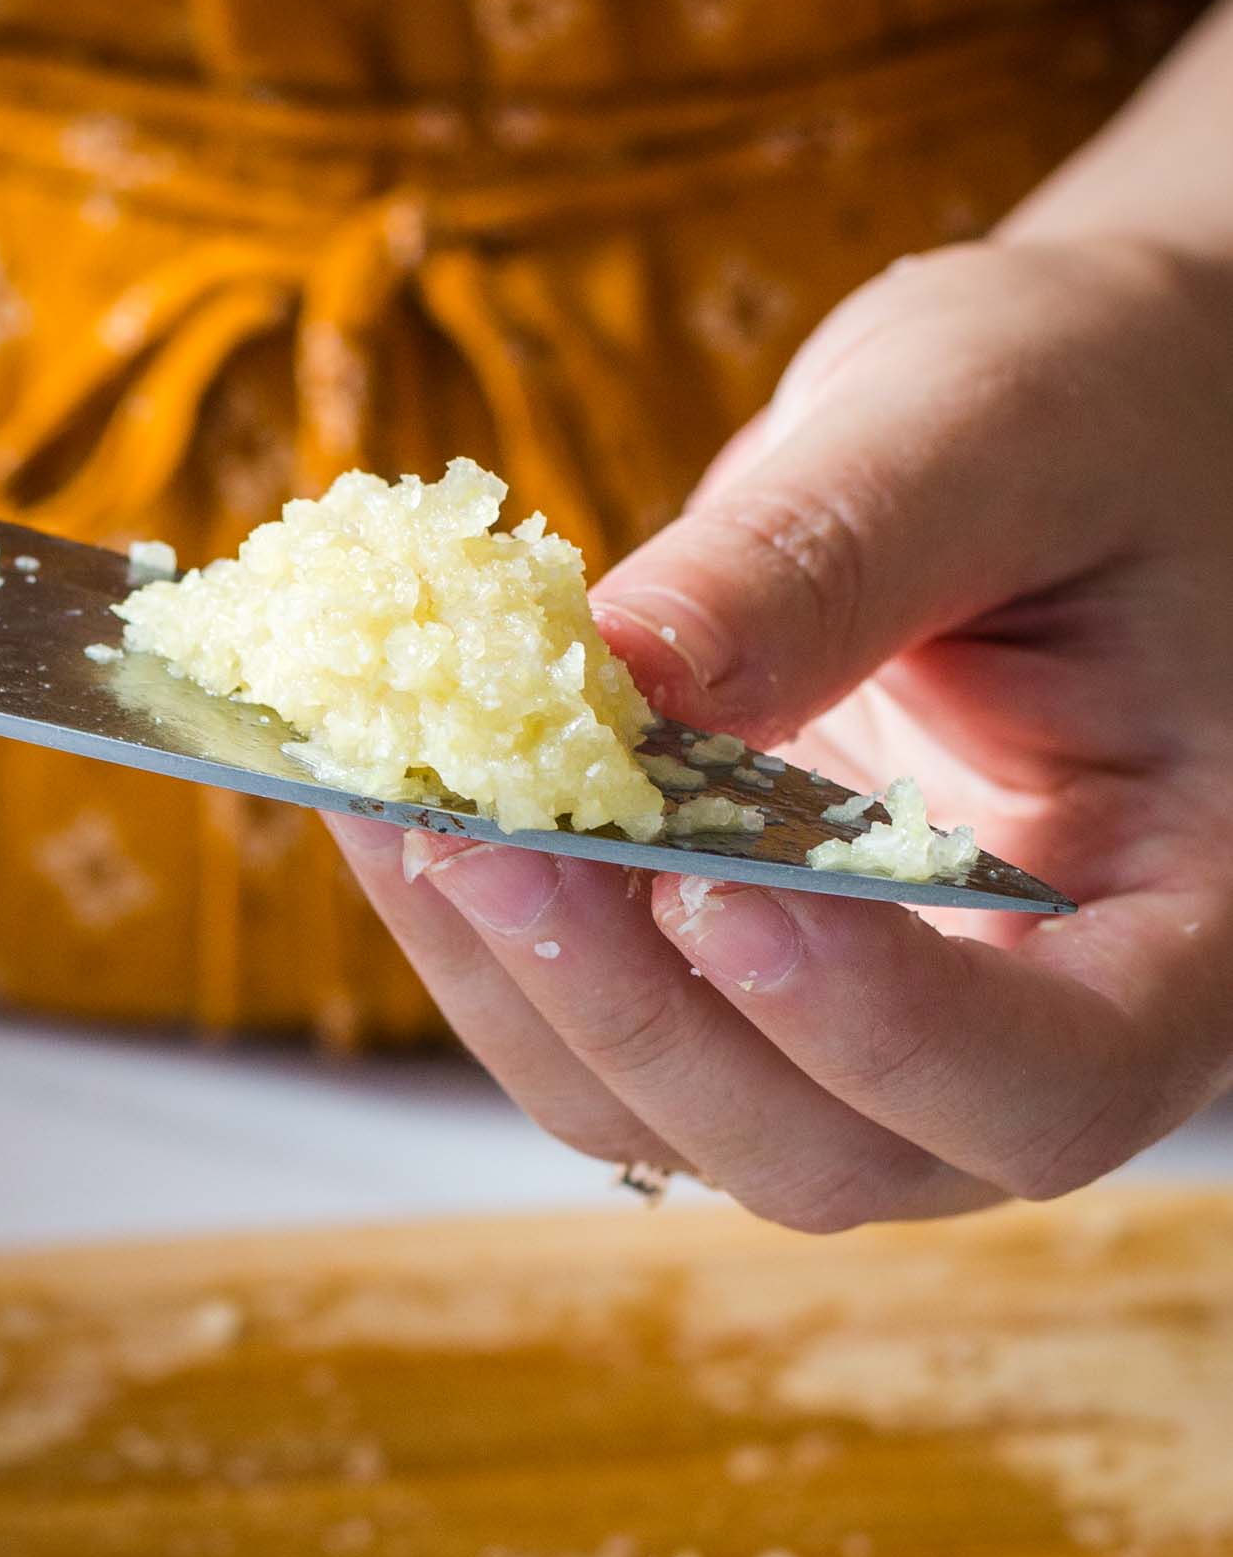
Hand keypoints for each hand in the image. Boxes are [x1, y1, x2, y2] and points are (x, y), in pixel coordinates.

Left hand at [329, 234, 1232, 1227]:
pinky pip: (605, 1022)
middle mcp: (1025, 1016)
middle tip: (487, 840)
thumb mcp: (990, 437)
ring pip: (682, 1115)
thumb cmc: (1092, 408)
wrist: (1058, 423)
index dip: (889, 1032)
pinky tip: (402, 805)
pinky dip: (490, 939)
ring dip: (526, 988)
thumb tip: (606, 675)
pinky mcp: (746, 971)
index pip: (1061, 1078)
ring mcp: (868, 1016)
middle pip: (834, 1148)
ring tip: (406, 804)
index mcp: (1180, 919)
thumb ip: (826, 559)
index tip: (714, 887)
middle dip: (643, 1015)